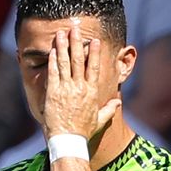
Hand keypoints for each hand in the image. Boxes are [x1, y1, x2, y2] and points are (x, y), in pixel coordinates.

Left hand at [41, 25, 121, 140]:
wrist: (68, 141)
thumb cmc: (83, 132)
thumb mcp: (100, 120)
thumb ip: (110, 109)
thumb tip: (119, 102)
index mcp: (91, 92)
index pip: (94, 67)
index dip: (94, 52)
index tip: (94, 40)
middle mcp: (80, 87)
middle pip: (79, 60)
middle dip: (77, 42)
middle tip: (75, 29)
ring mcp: (66, 89)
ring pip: (65, 63)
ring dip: (63, 46)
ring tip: (61, 33)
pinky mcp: (54, 93)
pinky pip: (53, 73)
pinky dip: (53, 60)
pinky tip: (52, 50)